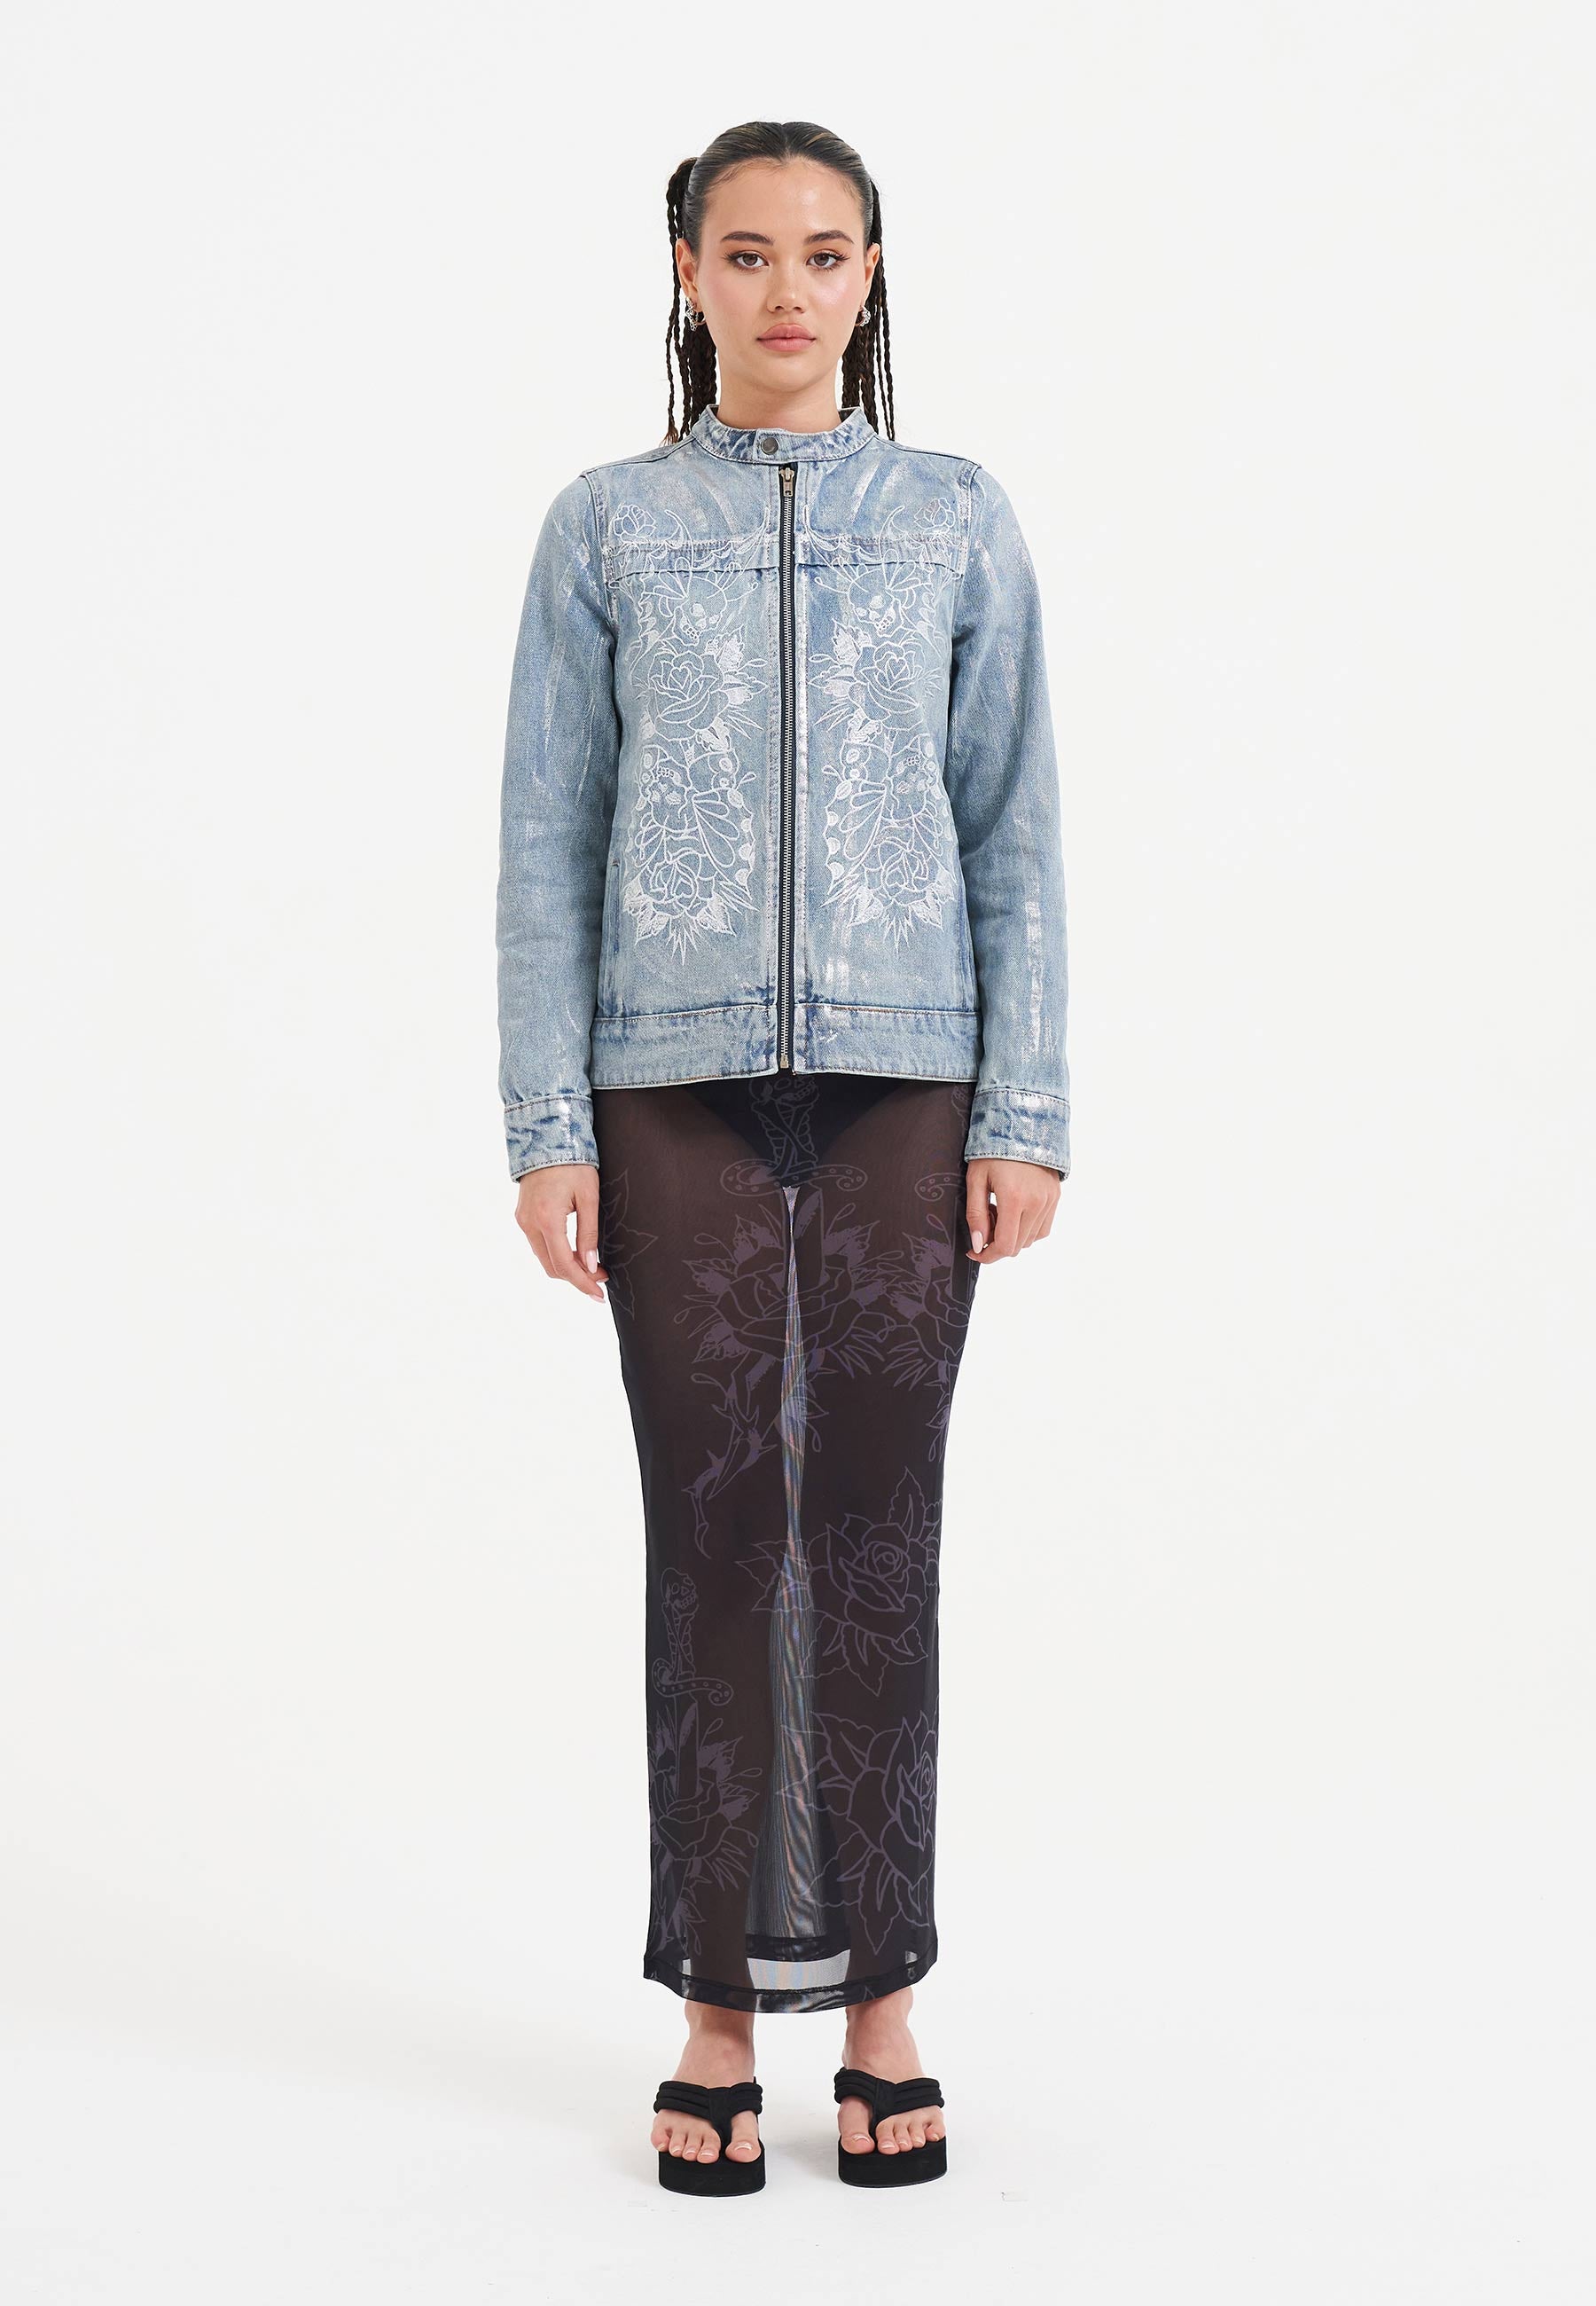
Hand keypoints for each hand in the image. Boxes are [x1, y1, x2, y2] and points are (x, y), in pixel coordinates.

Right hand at [515, 1163, 608, 1300]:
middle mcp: (529, 1223)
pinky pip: (539, 1244)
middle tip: (600, 1278)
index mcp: (546, 1219)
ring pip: (544, 1258)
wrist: (547, 1139)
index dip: (583, 1283)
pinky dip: (556, 1253)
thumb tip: (590, 1265)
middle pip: (551, 1267)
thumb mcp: (589, 1197)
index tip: (599, 1294)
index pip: (564, 1264)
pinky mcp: (522, 1216)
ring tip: (591, 1265)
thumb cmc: (573, 1165)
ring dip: (566, 1266)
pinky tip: (574, 1252)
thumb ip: (589, 1234)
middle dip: (576, 1277)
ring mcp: (522, 1220)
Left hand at [964, 1157, 1059, 1262]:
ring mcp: (1049, 1200)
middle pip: (1018, 1246)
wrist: (1022, 1124)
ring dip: (1013, 1236)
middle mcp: (1036, 1203)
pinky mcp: (1055, 1197)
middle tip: (984, 1225)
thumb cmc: (992, 1149)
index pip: (1005, 1245)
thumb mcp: (976, 1179)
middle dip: (997, 1245)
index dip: (987, 1255)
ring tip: (999, 1212)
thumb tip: (977, 1244)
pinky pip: (1043, 1228)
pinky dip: (1028, 1229)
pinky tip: (1015, 1212)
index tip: (973, 1251)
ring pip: (1031, 1239)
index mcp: (1014, 1198)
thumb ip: (976, 1214)